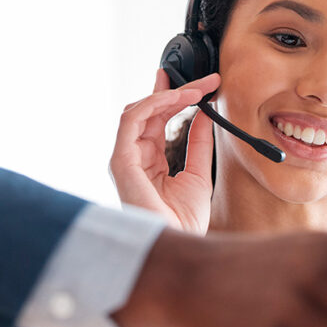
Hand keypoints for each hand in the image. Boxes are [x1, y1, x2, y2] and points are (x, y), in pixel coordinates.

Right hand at [108, 70, 218, 234]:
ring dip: (167, 94)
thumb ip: (199, 143)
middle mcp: (132, 157)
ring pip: (138, 111)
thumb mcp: (199, 174)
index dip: (173, 98)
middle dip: (175, 91)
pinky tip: (177, 98)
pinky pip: (131, 120)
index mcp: (148, 162)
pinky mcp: (121, 160)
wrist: (177, 245)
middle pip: (147, 112)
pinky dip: (154, 103)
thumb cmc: (183, 221)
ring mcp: (124, 158)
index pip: (156, 120)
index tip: (198, 84)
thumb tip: (205, 114)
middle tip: (205, 81)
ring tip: (196, 90)